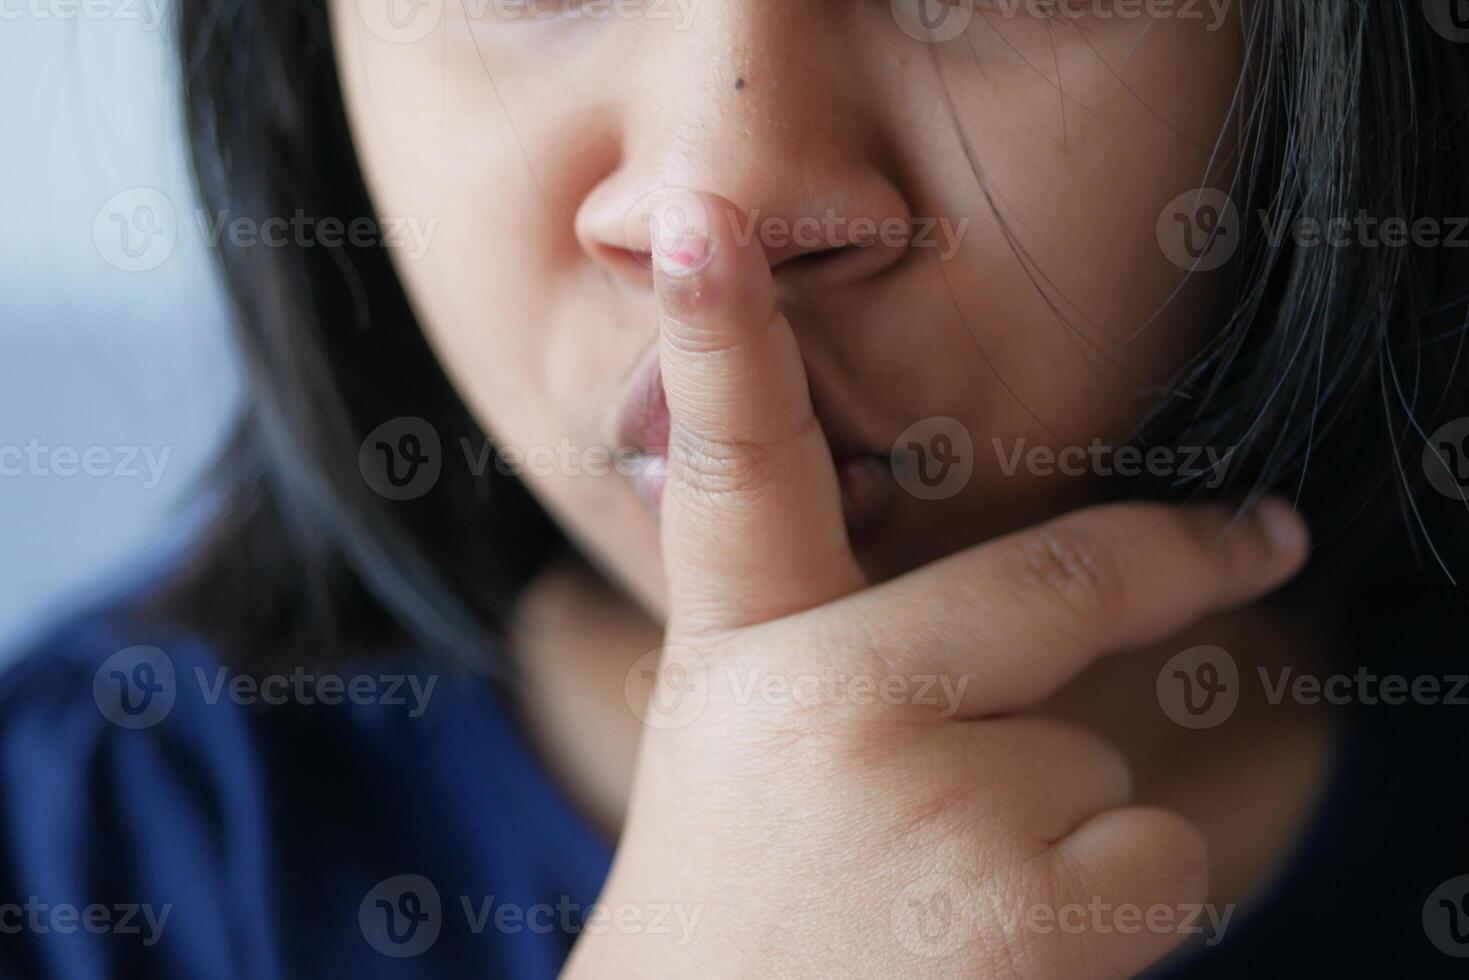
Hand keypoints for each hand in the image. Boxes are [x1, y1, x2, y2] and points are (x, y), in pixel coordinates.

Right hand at [562, 192, 1307, 978]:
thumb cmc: (749, 906)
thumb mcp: (747, 756)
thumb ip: (838, 656)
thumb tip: (1020, 613)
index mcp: (747, 660)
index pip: (734, 476)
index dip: (717, 338)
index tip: (703, 226)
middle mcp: (832, 704)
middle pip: (1061, 579)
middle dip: (1185, 556)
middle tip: (1261, 534)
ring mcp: (936, 801)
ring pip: (1107, 758)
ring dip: (1073, 821)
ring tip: (950, 904)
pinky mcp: (1032, 909)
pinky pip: (1153, 859)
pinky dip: (1112, 905)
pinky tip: (996, 957)